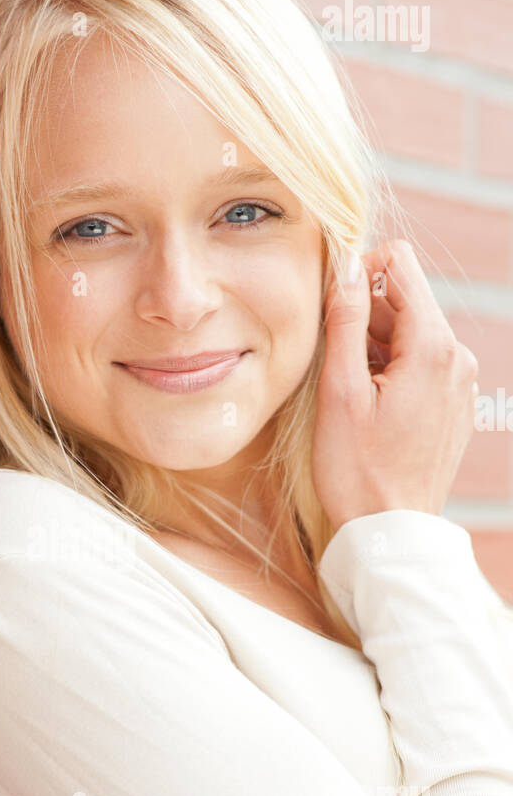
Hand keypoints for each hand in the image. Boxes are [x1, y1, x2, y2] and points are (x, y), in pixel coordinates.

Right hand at [312, 239, 479, 534]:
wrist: (391, 531)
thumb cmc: (357, 469)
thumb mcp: (340, 391)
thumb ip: (346, 320)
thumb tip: (347, 264)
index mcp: (432, 347)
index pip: (400, 265)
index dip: (359, 274)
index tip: (334, 312)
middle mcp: (457, 356)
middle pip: (404, 300)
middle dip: (365, 320)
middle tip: (337, 369)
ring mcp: (462, 380)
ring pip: (411, 332)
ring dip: (375, 349)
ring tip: (353, 395)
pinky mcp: (456, 401)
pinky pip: (421, 362)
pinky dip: (392, 371)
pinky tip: (372, 410)